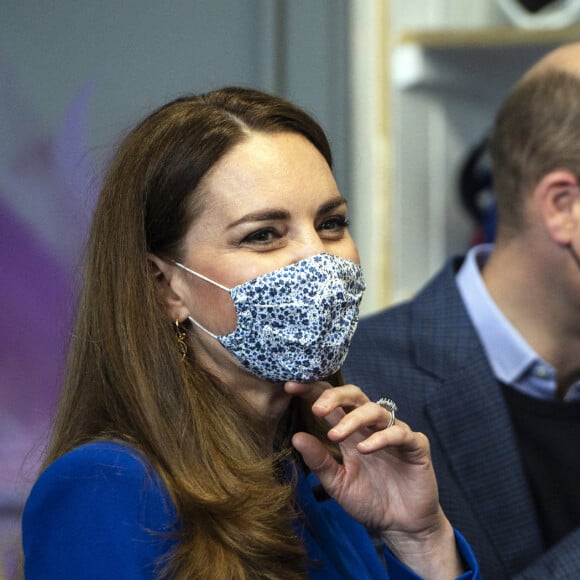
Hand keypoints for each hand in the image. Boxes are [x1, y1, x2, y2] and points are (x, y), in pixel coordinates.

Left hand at [285, 381, 462, 578]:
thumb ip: (319, 461)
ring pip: (374, 410)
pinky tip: (364, 449)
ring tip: (334, 434)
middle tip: (316, 409)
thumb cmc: (369, 501)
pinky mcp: (415, 445)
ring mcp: (394, 433)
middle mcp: (371, 426)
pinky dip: (381, 438)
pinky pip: (399, 433)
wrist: (401, 526)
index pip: (331, 402)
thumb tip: (296, 437)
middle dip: (334, 396)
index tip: (290, 386)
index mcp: (350, 431)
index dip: (313, 390)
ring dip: (353, 419)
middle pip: (354, 395)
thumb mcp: (337, 483)